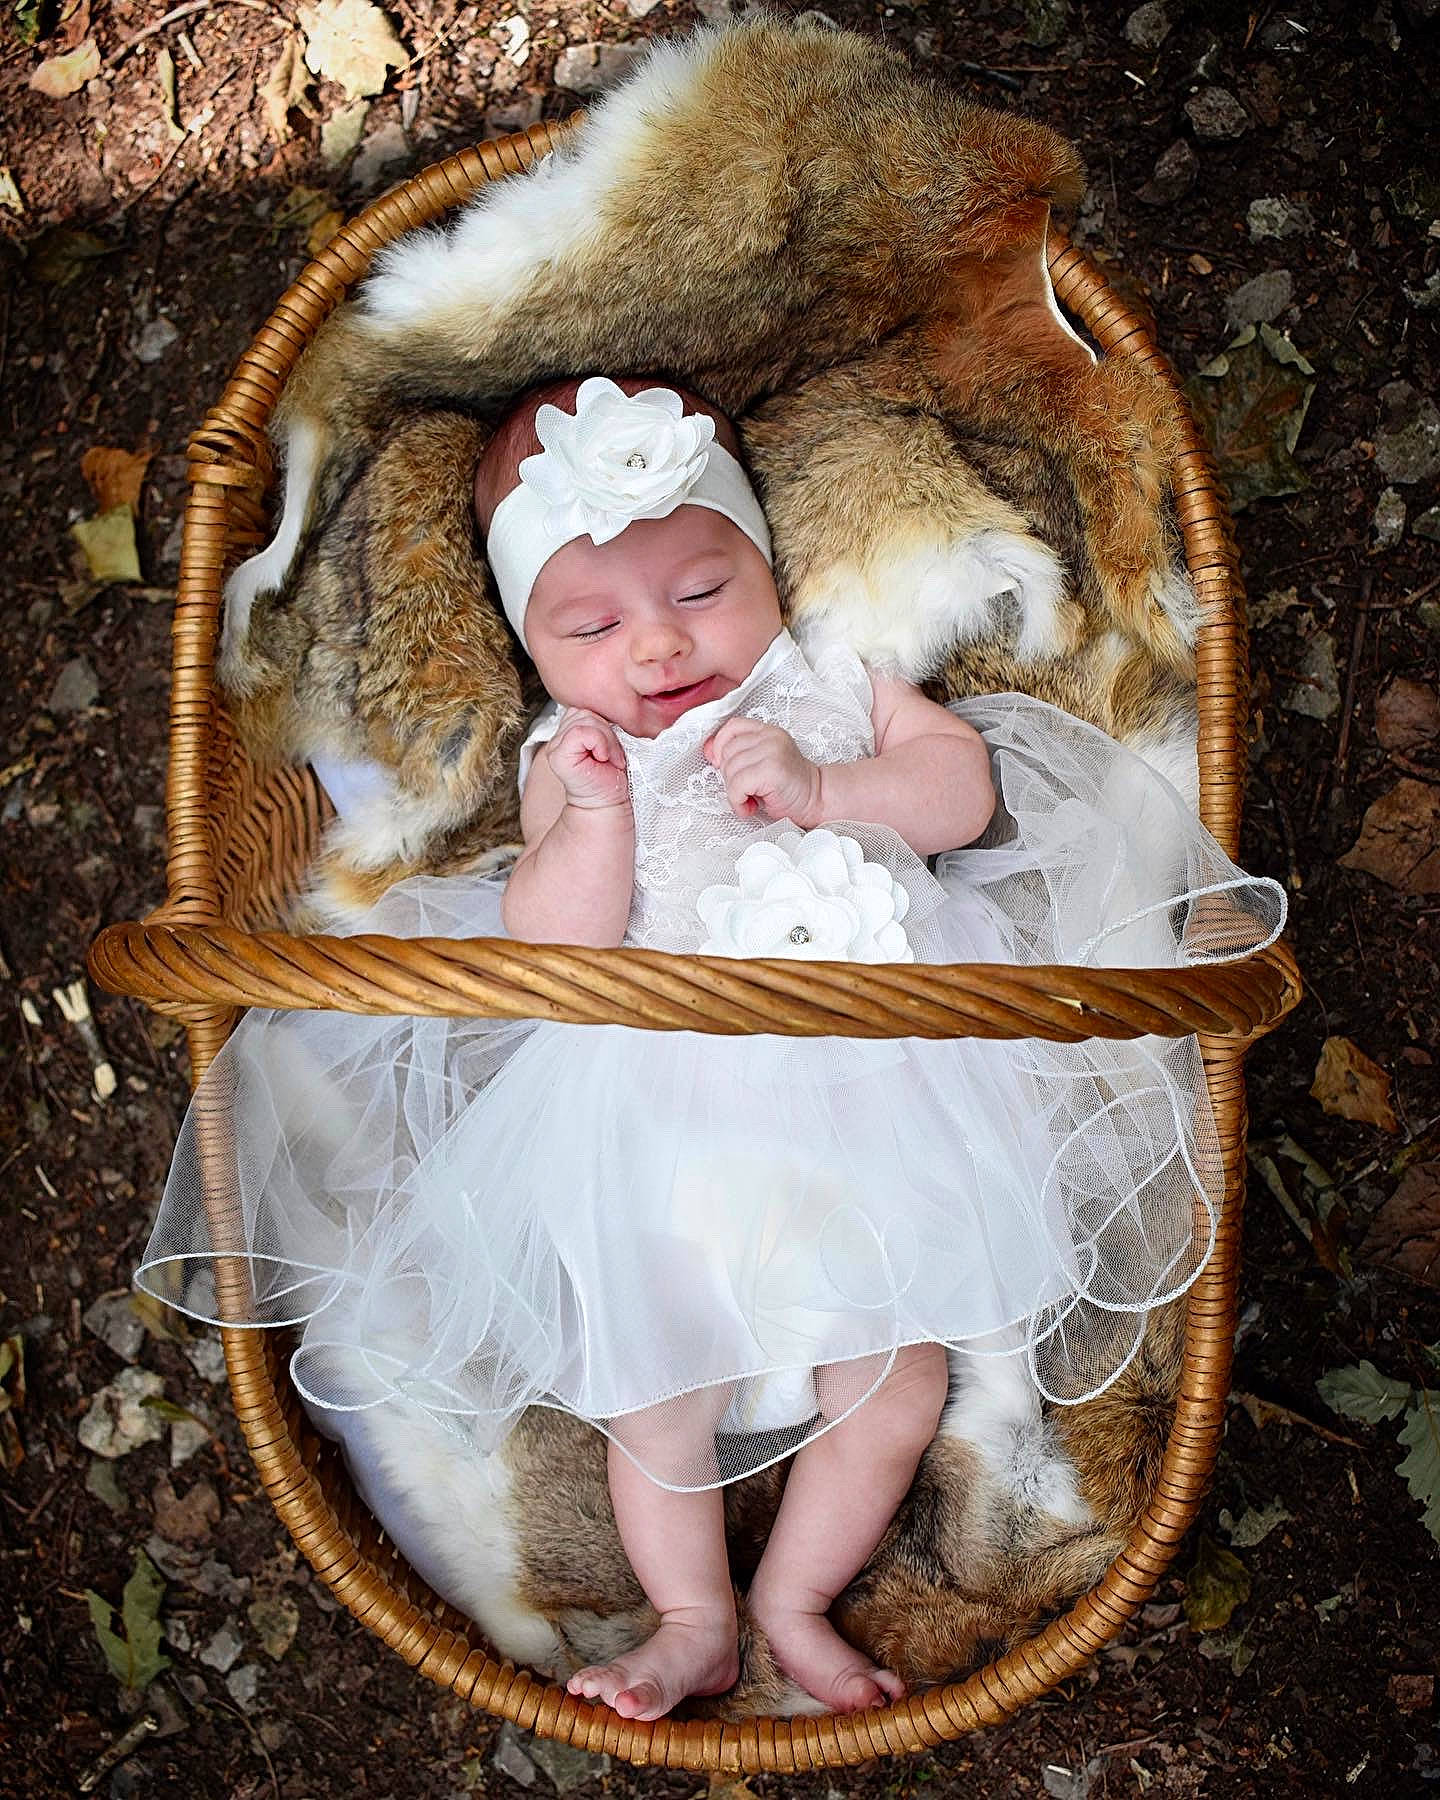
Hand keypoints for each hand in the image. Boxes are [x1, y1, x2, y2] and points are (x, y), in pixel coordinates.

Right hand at [547, 709, 630, 810]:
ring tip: (608, 758)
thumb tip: (610, 710)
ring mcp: (555, 747)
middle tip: (612, 755)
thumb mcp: (609, 742)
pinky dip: (600, 743)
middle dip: (606, 731)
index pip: (584, 710)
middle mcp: (558, 738)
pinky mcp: (557, 756)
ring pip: (585, 719)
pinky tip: (603, 759)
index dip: (604, 725)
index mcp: (569, 733)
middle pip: (585, 712)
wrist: (608, 806)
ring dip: (606, 738)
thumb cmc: (612, 777)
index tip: (612, 749)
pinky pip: (582, 732)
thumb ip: (601, 725)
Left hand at [703, 718, 821, 824]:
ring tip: (750, 799)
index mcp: (768, 731)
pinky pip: (737, 785)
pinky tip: (750, 807)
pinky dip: (738, 801)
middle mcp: (770, 737)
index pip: (733, 726)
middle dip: (730, 776)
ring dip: (735, 792)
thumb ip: (740, 753)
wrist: (815, 800)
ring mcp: (772, 751)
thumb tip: (710, 753)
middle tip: (746, 789)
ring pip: (730, 770)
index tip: (719, 763)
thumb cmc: (787, 786)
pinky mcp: (772, 769)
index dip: (719, 745)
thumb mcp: (762, 762)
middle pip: (727, 752)